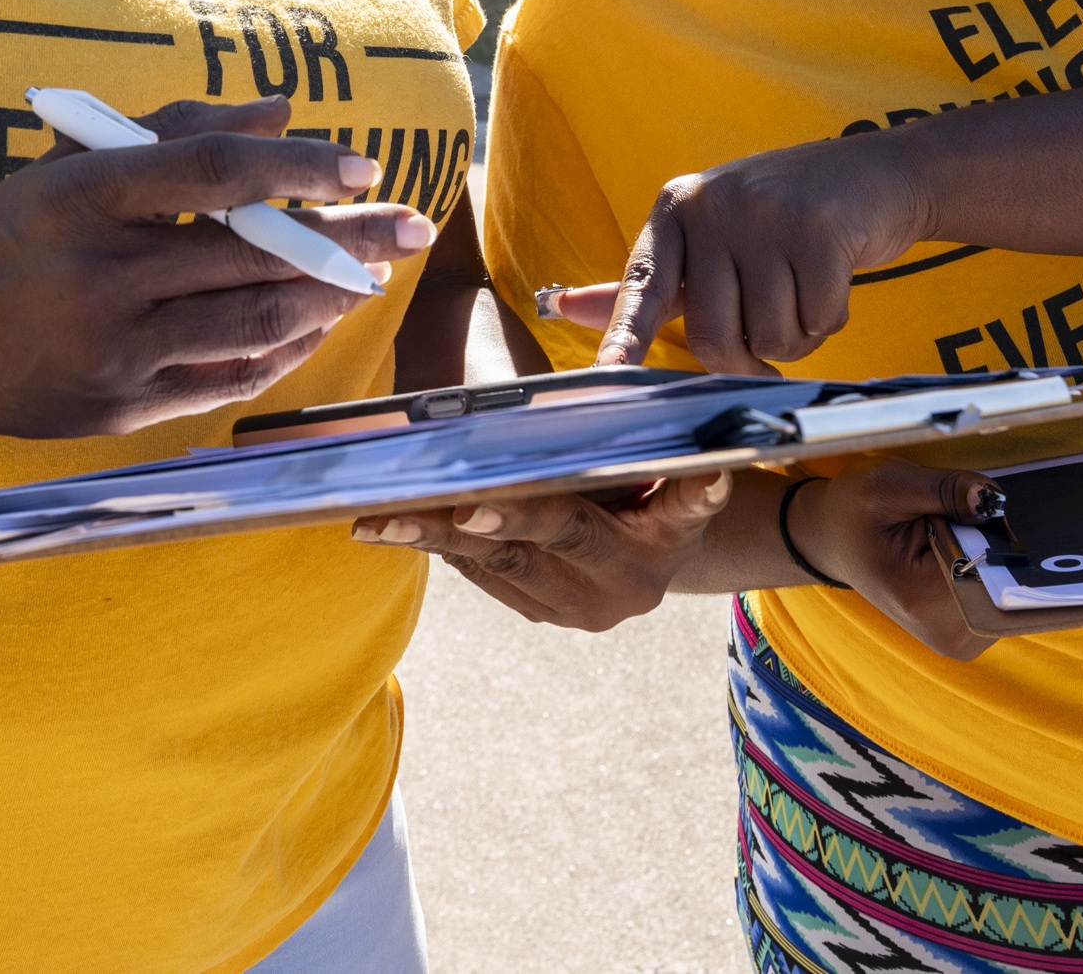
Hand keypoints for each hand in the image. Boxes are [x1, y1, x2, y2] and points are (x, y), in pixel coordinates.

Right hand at [0, 96, 430, 438]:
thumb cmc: (10, 238)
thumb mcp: (71, 162)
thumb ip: (177, 125)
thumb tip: (283, 109)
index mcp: (80, 197)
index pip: (211, 172)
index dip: (296, 166)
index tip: (362, 167)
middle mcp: (98, 277)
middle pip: (252, 255)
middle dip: (349, 240)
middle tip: (411, 226)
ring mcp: (110, 352)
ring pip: (253, 323)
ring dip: (327, 298)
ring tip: (369, 275)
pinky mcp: (119, 409)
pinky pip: (228, 378)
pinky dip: (284, 348)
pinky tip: (313, 322)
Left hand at [348, 470, 734, 630]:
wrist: (676, 541)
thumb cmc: (676, 482)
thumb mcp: (688, 482)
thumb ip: (689, 483)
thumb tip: (710, 473)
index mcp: (647, 555)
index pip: (576, 528)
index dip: (526, 516)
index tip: (474, 506)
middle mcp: (609, 593)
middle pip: (521, 550)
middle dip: (455, 528)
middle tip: (396, 513)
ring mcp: (570, 609)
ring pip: (491, 566)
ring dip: (429, 539)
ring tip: (373, 516)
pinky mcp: (540, 610)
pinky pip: (484, 575)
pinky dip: (442, 546)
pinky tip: (395, 523)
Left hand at [594, 133, 929, 371]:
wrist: (879, 174)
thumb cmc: (785, 218)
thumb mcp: (711, 238)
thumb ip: (650, 283)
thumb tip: (567, 307)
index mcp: (677, 209)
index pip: (643, 283)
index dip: (626, 332)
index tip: (609, 370)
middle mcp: (714, 205)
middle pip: (713, 334)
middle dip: (746, 359)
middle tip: (772, 338)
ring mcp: (766, 213)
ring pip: (769, 337)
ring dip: (797, 338)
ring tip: (807, 290)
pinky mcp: (820, 227)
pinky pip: (818, 320)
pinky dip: (831, 319)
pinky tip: (836, 280)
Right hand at [790, 462, 1004, 661]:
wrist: (832, 536)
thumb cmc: (854, 510)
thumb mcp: (887, 483)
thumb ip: (945, 488)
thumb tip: (992, 499)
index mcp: (925, 601)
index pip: (998, 572)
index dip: (999, 535)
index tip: (981, 512)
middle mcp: (949, 634)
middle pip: (1008, 582)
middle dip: (996, 542)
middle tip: (961, 514)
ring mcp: (961, 639)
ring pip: (1009, 588)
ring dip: (993, 552)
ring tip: (954, 530)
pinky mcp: (967, 630)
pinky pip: (1000, 594)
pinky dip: (990, 565)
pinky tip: (962, 545)